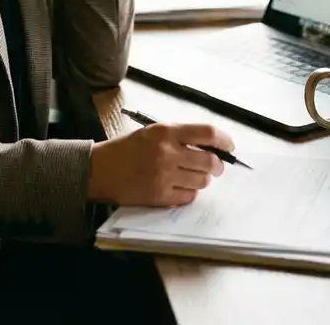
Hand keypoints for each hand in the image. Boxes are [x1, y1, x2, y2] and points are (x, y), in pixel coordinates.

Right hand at [87, 123, 235, 206]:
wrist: (99, 170)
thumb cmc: (127, 149)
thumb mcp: (152, 132)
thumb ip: (180, 136)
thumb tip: (211, 145)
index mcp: (165, 132)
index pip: (207, 133)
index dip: (224, 140)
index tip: (229, 146)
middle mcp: (167, 153)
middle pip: (209, 161)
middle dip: (217, 165)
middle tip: (217, 167)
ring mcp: (164, 176)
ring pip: (201, 180)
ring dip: (203, 179)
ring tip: (193, 176)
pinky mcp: (160, 196)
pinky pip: (189, 196)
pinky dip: (190, 193)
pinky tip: (180, 187)